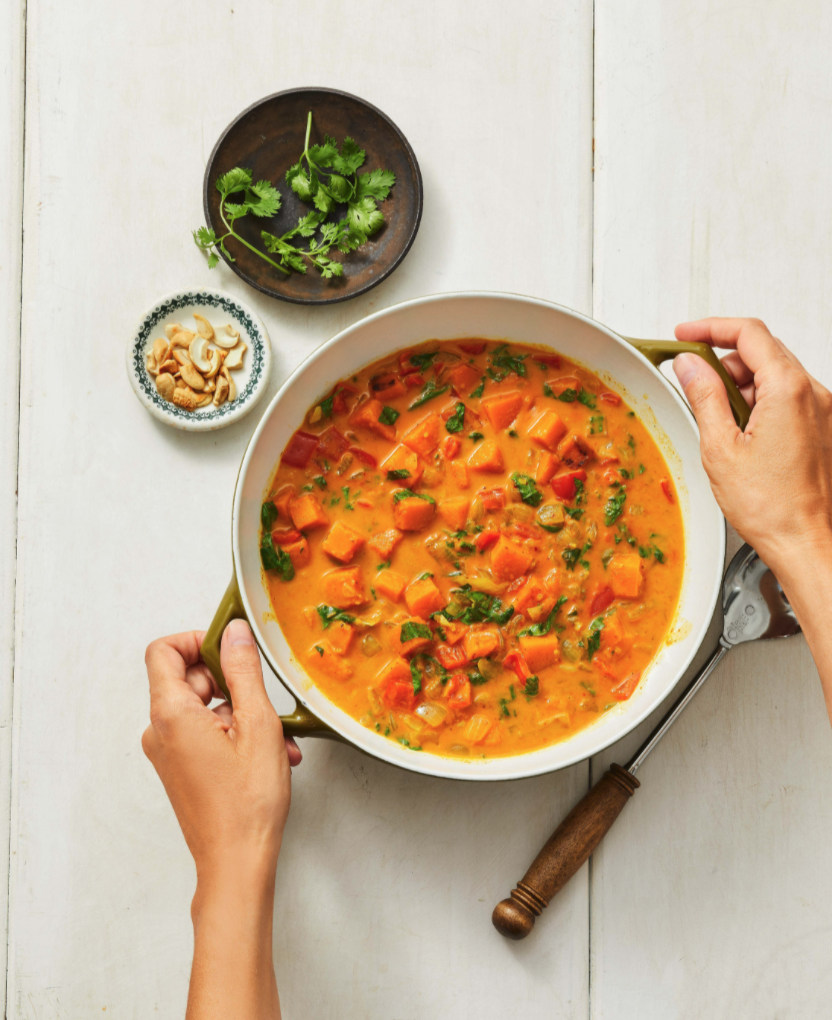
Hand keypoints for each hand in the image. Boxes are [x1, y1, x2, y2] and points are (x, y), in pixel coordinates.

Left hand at [142, 621, 300, 881]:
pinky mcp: (180, 768)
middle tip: (263, 697)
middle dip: (231, 682)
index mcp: (171, 714)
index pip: (164, 650)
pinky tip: (267, 754)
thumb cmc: (247, 803)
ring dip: (242, 713)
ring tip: (277, 738)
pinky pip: (204, 733)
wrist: (236, 862)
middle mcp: (160, 731)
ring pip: (203, 708)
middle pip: (186, 678)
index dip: (198, 640)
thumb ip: (243, 670)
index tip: (231, 647)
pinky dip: (235, 734)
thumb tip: (235, 633)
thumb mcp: (257, 722)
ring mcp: (168, 752)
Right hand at [672, 317, 831, 576]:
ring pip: (776, 376)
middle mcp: (814, 394)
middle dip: (723, 360)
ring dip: (741, 385)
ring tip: (717, 421)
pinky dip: (760, 403)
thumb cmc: (772, 507)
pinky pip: (788, 399)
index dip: (711, 328)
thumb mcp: (720, 447)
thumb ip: (704, 396)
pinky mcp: (823, 428)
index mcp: (789, 390)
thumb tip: (690, 365)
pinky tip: (740, 434)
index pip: (748, 333)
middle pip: (763, 352)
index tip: (685, 336)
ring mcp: (823, 411)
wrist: (807, 542)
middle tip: (691, 380)